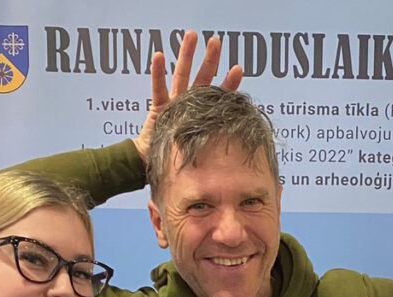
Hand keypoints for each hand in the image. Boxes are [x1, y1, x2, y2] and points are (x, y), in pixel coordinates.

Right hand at [132, 30, 243, 161]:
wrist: (154, 166)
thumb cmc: (180, 162)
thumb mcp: (203, 153)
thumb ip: (215, 147)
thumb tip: (238, 159)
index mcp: (201, 115)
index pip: (216, 96)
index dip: (227, 84)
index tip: (238, 69)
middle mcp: (188, 105)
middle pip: (200, 77)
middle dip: (209, 59)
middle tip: (216, 41)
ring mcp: (173, 103)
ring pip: (180, 75)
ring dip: (185, 55)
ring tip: (191, 36)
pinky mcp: (158, 107)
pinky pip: (158, 88)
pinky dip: (157, 72)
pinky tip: (158, 56)